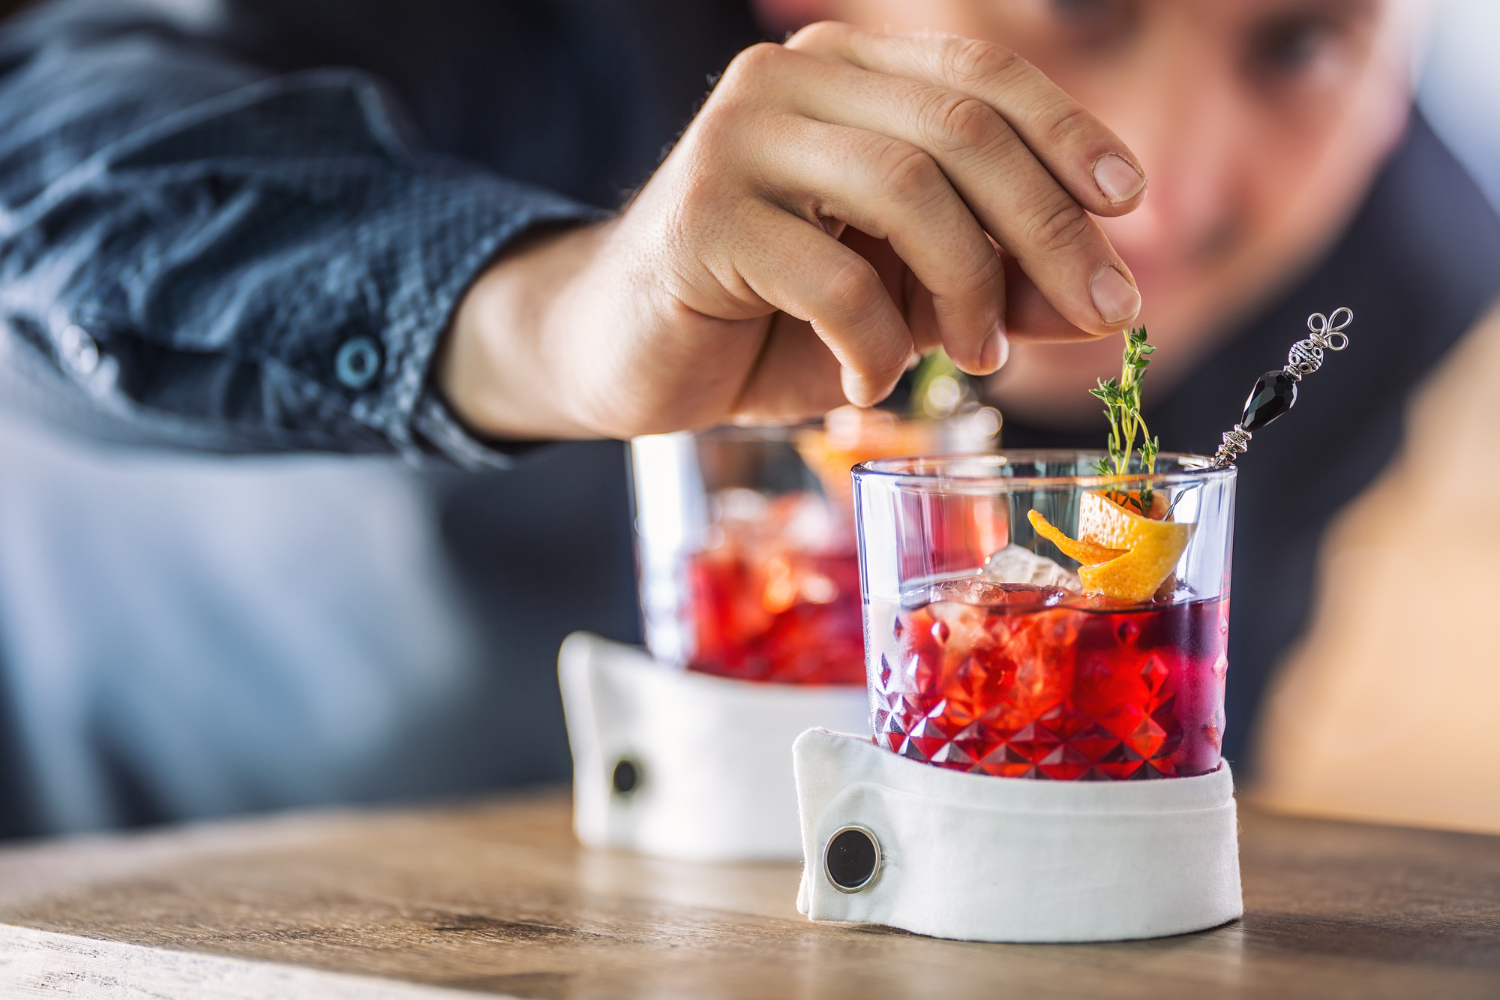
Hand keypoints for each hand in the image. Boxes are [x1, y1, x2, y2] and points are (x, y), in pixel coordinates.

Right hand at [440, 21, 1146, 438]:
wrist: (619, 350)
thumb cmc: (764, 317)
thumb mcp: (900, 297)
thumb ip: (992, 285)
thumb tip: (1102, 303)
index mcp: (842, 74)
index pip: (979, 75)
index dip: (1065, 132)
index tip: (1127, 203)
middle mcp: (787, 83)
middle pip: (959, 130)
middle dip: (1047, 229)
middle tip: (1095, 312)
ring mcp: (736, 142)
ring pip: (906, 190)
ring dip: (969, 289)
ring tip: (979, 358)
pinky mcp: (700, 218)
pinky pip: (833, 276)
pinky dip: (877, 341)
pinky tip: (869, 377)